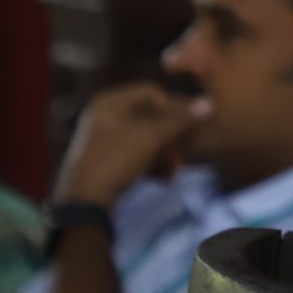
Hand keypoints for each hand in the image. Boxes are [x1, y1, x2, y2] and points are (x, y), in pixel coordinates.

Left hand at [55, 83, 205, 207]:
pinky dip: (151, 164)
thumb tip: (209, 104)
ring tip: (175, 172)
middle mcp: (104, 115)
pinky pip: (134, 154)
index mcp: (110, 102)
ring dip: (164, 153)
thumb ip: (180, 121)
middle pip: (149, 117)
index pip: (151, 92)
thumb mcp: (151, 138)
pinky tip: (165, 179)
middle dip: (171, 136)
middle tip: (186, 152)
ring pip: (144, 138)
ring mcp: (103, 139)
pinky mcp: (104, 160)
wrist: (83, 201)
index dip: (173, 106)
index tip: (188, 124)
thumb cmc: (116, 159)